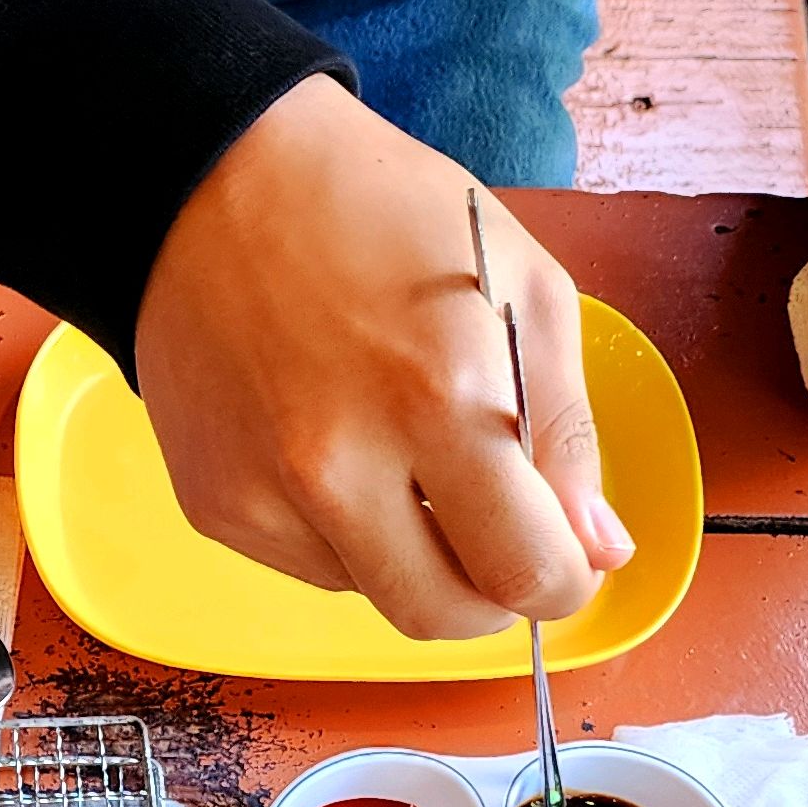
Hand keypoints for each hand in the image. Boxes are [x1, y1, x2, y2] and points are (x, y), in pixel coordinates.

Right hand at [135, 75, 631, 642]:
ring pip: (373, 593)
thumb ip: (566, 430)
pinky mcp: (217, 511)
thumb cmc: (378, 215)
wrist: (212, 191)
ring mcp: (268, 498)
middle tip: (502, 552)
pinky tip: (334, 451)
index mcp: (441, 397)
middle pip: (440, 615)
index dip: (561, 585)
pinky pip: (308, 565)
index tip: (567, 571)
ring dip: (411, 556)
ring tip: (402, 460)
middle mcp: (343, 466)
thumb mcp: (523, 287)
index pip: (521, 567)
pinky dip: (343, 533)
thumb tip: (595, 549)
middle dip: (491, 600)